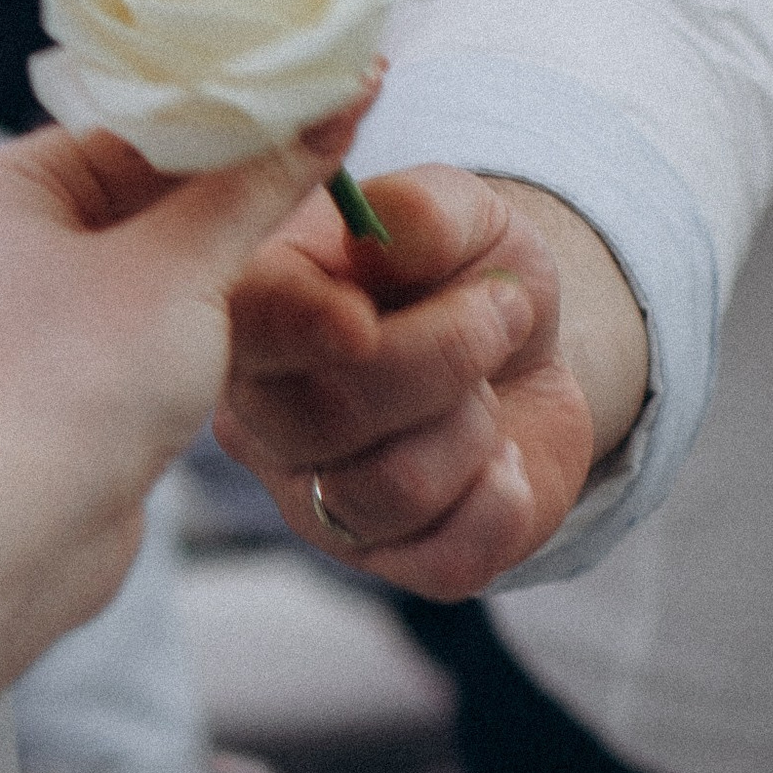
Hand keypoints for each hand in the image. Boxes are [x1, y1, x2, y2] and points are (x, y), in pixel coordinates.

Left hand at [0, 108, 365, 604]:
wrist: (25, 534)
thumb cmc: (77, 387)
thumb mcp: (184, 268)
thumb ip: (259, 182)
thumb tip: (335, 100)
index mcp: (9, 185)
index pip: (141, 121)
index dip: (236, 110)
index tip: (320, 91)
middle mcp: (16, 236)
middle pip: (159, 183)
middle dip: (249, 185)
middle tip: (340, 152)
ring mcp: (49, 307)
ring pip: (172, 254)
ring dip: (247, 255)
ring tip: (330, 236)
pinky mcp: (82, 369)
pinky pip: (168, 314)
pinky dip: (225, 310)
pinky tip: (289, 310)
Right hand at [216, 166, 600, 596]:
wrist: (523, 352)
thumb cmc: (462, 271)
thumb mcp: (460, 214)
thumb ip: (427, 211)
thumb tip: (397, 221)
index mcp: (258, 312)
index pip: (249, 328)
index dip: (305, 326)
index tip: (369, 315)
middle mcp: (264, 416)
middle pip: (327, 417)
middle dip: (446, 358)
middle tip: (504, 309)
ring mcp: (316, 500)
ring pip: (390, 491)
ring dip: (476, 429)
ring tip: (491, 391)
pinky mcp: (387, 560)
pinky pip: (443, 559)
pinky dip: (502, 503)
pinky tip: (508, 461)